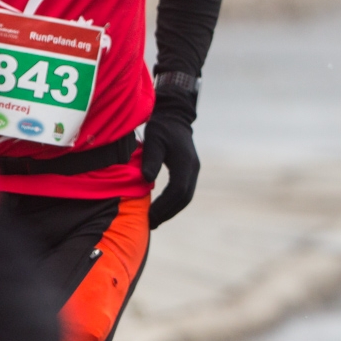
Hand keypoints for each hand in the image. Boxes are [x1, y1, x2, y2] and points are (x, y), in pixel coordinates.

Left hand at [142, 88, 198, 228]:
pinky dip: (174, 202)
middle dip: (168, 212)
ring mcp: (193, 169)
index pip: (178, 191)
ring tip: (155, 220)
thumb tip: (147, 179)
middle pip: (184, 197)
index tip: (150, 216)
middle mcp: (193, 168)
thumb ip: (150, 160)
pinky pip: (185, 191)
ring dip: (172, 210)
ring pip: (186, 196)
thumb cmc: (160, 128)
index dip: (165, 206)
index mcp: (185, 163)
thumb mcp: (153, 141)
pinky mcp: (190, 170)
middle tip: (151, 224)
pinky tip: (161, 207)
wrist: (173, 117)